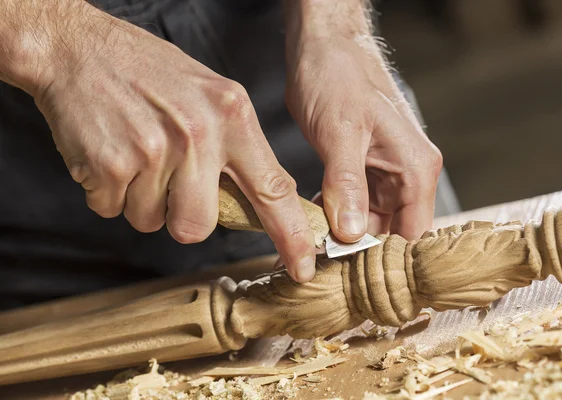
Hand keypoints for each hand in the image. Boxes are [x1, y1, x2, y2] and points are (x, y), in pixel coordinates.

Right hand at [3, 0, 315, 281]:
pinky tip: (110, 152)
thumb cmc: (148, 73)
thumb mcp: (211, 94)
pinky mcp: (112, 165)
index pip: (272, 189)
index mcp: (232, 115)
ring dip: (140, 200)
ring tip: (135, 153)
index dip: (291, 236)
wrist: (77, 49)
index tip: (302, 267)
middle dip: (179, 217)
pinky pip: (113, 210)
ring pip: (151, 222)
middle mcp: (199, 134)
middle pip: (198, 226)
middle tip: (166, 182)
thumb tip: (260, 202)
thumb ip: (237, 146)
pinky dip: (108, 191)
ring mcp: (154, 151)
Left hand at [284, 1, 442, 240]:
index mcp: (416, 167)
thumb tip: (351, 233)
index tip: (349, 276)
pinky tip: (310, 221)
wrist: (323, 43)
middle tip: (318, 264)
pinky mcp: (363, 167)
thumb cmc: (338, 75)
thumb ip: (347, 184)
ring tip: (309, 247)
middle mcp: (407, 173)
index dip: (384, 258)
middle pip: (390, 232)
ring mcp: (386, 171)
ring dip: (342, 235)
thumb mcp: (340, 131)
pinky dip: (333, 216)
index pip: (413, 234)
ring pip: (369, 221)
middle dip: (356, 250)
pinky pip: (354, 204)